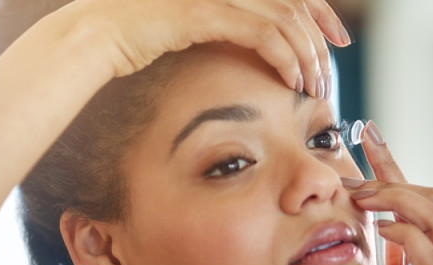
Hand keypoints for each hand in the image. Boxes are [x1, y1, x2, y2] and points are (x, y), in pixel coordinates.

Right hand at [50, 0, 350, 96]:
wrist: (96, 34)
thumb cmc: (137, 36)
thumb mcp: (190, 25)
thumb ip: (224, 26)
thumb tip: (253, 44)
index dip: (320, 12)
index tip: (336, 39)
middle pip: (296, 2)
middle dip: (323, 37)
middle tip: (332, 69)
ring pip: (286, 20)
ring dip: (307, 57)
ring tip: (314, 88)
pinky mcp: (206, 12)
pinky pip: (263, 35)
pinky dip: (285, 59)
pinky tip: (291, 83)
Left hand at [342, 121, 432, 264]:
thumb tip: (370, 236)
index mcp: (424, 262)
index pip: (410, 202)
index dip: (389, 163)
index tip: (364, 130)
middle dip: (393, 171)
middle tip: (357, 157)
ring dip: (397, 197)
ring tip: (363, 196)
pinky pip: (427, 252)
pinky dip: (403, 233)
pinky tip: (378, 231)